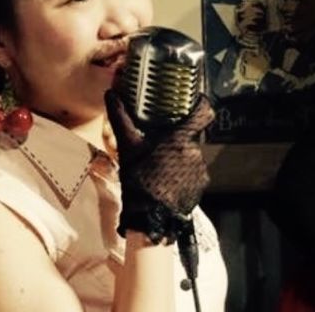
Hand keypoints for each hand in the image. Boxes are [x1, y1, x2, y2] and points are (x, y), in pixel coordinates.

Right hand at [105, 91, 213, 241]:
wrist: (149, 219)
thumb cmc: (139, 179)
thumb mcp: (127, 147)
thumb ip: (120, 118)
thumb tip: (110, 93)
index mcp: (180, 139)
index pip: (204, 113)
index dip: (202, 103)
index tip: (196, 99)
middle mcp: (196, 152)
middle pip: (189, 135)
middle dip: (175, 136)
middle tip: (157, 141)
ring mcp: (200, 171)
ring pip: (189, 154)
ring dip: (176, 156)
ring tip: (157, 165)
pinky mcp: (200, 187)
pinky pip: (191, 172)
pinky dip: (180, 173)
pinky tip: (164, 180)